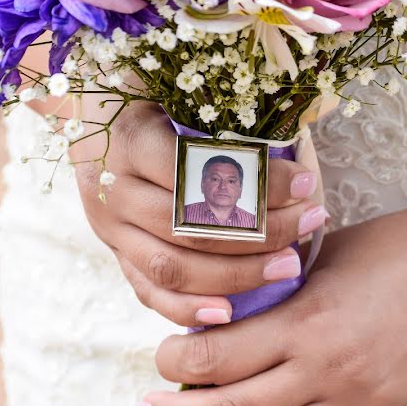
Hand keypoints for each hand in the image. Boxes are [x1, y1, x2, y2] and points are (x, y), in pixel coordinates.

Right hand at [69, 101, 327, 327]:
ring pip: (172, 267)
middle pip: (189, 225)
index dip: (255, 182)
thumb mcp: (180, 92)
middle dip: (260, 231)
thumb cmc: (154, 101)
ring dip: (237, 273)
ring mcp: (110, 229)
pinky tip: (229, 313)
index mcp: (129, 139)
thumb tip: (294, 147)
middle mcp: (111, 189)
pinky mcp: (116, 256)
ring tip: (288, 265)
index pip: (198, 170)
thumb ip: (223, 115)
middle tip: (310, 223)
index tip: (306, 182)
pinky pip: (150, 293)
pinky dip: (188, 308)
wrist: (96, 123)